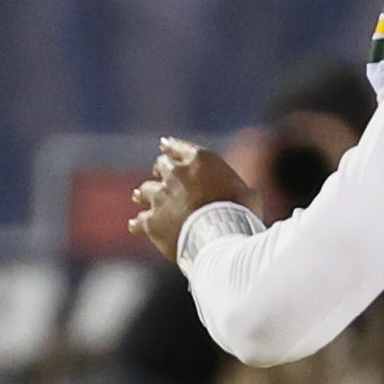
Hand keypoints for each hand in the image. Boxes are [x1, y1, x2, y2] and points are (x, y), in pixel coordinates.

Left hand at [130, 137, 254, 259]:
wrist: (219, 238)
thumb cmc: (239, 214)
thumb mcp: (248, 194)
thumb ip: (238, 188)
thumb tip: (246, 192)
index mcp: (200, 160)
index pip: (179, 147)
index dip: (171, 147)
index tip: (165, 146)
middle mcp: (176, 173)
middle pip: (161, 165)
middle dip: (161, 170)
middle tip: (159, 174)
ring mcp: (161, 197)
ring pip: (144, 190)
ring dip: (143, 193)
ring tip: (138, 195)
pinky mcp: (152, 221)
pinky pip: (139, 221)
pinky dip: (138, 223)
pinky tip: (135, 226)